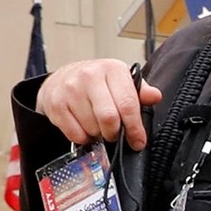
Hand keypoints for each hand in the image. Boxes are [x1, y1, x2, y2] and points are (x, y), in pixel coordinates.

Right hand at [35, 59, 161, 150]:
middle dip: (115, 133)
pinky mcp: (56, 104)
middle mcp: (89, 76)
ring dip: (99, 134)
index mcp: (112, 69)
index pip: (128, 104)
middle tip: (115, 134)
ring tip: (98, 125)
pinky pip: (76, 134)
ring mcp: (70, 89)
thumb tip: (155, 96)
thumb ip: (140, 91)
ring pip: (92, 128)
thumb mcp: (122, 82)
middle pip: (108, 119)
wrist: (64, 78)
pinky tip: (84, 126)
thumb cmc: (98, 83)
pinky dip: (84, 138)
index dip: (135, 128)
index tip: (138, 141)